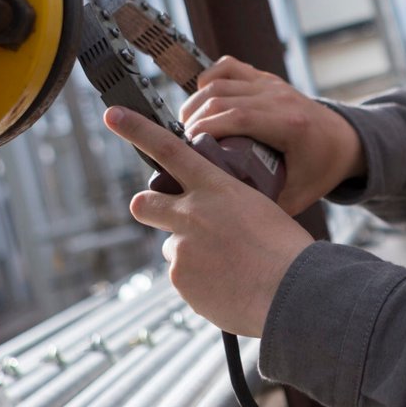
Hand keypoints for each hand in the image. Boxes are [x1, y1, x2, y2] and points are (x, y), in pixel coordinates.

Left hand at [104, 106, 312, 336]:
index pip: (169, 149)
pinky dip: (201, 283)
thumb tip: (214, 222)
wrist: (292, 291)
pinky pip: (184, 279)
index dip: (136, 129)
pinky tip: (229, 286)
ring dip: (192, 255)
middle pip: (144, 202)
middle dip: (149, 207)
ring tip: (229, 267)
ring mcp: (182, 248)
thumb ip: (227, 206)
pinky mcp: (181, 280)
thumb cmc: (285, 249)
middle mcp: (191, 213)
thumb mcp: (259, 209)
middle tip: (167, 217)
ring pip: (174, 248)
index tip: (113, 115)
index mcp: (216, 187)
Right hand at [180, 57, 365, 214]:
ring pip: (221, 81)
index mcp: (291, 124)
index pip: (237, 117)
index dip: (206, 129)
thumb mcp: (298, 195)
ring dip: (196, 102)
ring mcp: (273, 84)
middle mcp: (280, 97)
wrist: (345, 141)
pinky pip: (229, 67)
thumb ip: (266, 205)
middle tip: (181, 145)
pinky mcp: (266, 79)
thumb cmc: (321, 169)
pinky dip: (209, 79)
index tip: (187, 150)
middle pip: (222, 98)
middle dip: (194, 119)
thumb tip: (226, 216)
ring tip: (186, 128)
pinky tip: (202, 100)